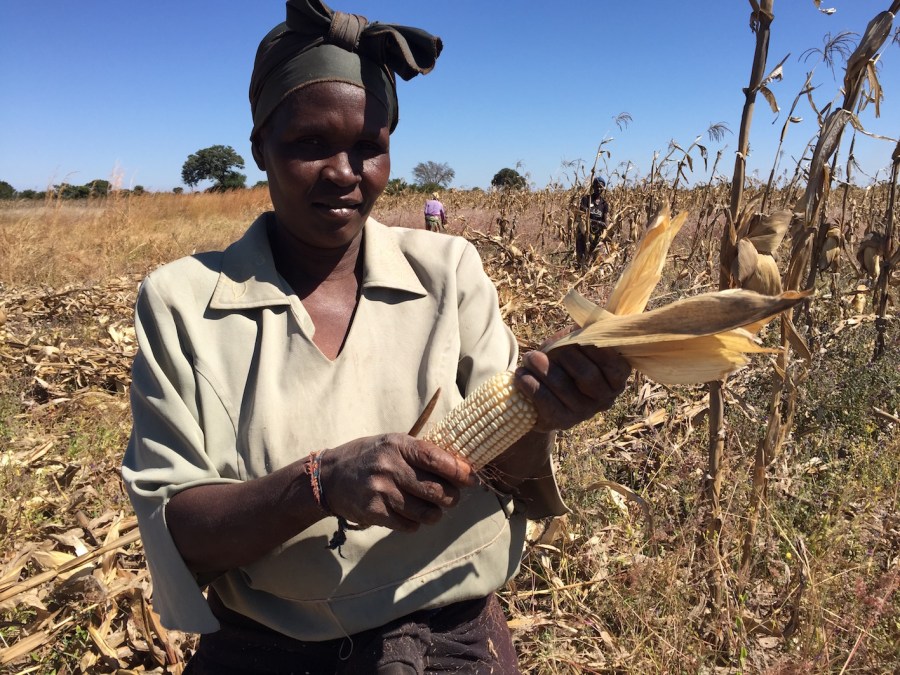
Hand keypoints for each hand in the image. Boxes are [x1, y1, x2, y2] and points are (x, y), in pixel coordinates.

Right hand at [319, 434, 474, 531]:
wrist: (330, 477)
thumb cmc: (369, 457)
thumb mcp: (392, 443)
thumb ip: (421, 453)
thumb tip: (460, 467)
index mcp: (397, 446)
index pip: (437, 459)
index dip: (459, 472)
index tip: (472, 479)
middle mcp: (390, 468)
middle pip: (436, 491)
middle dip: (452, 498)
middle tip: (452, 498)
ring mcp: (381, 492)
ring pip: (426, 513)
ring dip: (435, 514)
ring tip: (433, 510)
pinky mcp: (373, 513)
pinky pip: (408, 526)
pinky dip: (415, 524)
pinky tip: (410, 515)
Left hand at [514, 344, 630, 433]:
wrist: (541, 398)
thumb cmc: (562, 364)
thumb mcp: (575, 345)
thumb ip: (582, 334)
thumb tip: (581, 321)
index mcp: (616, 379)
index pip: (613, 364)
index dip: (593, 347)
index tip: (574, 337)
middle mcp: (605, 399)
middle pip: (586, 374)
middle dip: (563, 356)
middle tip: (545, 347)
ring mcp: (584, 413)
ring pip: (563, 386)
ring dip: (541, 368)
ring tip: (529, 358)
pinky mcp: (562, 422)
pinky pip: (545, 401)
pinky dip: (530, 384)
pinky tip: (521, 374)